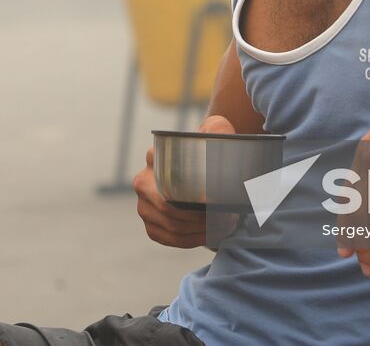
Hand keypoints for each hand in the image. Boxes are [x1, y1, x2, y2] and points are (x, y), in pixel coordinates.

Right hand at [134, 114, 238, 248]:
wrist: (202, 165)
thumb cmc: (210, 148)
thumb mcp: (216, 132)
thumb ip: (217, 128)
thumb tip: (216, 133)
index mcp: (153, 158)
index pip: (166, 180)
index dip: (193, 199)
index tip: (217, 201)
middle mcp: (143, 183)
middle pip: (168, 210)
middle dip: (199, 219)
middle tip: (227, 218)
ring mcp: (144, 206)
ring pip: (171, 227)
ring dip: (200, 232)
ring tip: (225, 226)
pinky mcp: (151, 226)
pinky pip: (169, 239)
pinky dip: (191, 241)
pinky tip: (210, 235)